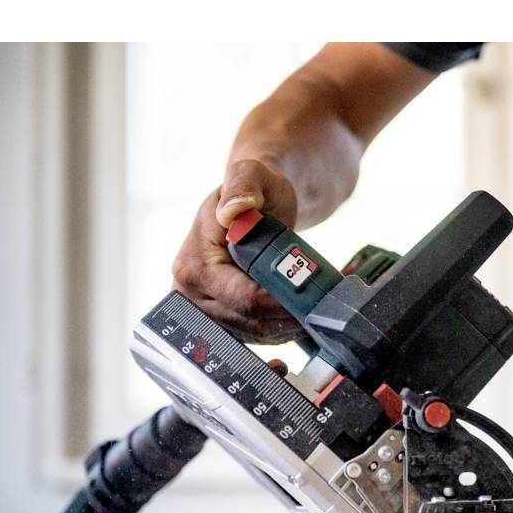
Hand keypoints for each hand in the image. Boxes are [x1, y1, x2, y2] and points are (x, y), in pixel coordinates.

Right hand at [171, 160, 302, 342]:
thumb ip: (243, 186)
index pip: (242, 299)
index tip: (312, 299)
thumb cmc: (257, 189)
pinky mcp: (222, 320)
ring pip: (254, 335)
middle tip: (322, 308)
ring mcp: (205, 310)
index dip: (280, 304)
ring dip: (288, 328)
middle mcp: (190, 293)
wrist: (256, 203)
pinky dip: (281, 331)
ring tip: (316, 310)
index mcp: (194, 265)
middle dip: (287, 318)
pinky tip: (301, 318)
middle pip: (247, 323)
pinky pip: (255, 337)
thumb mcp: (252, 176)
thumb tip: (233, 211)